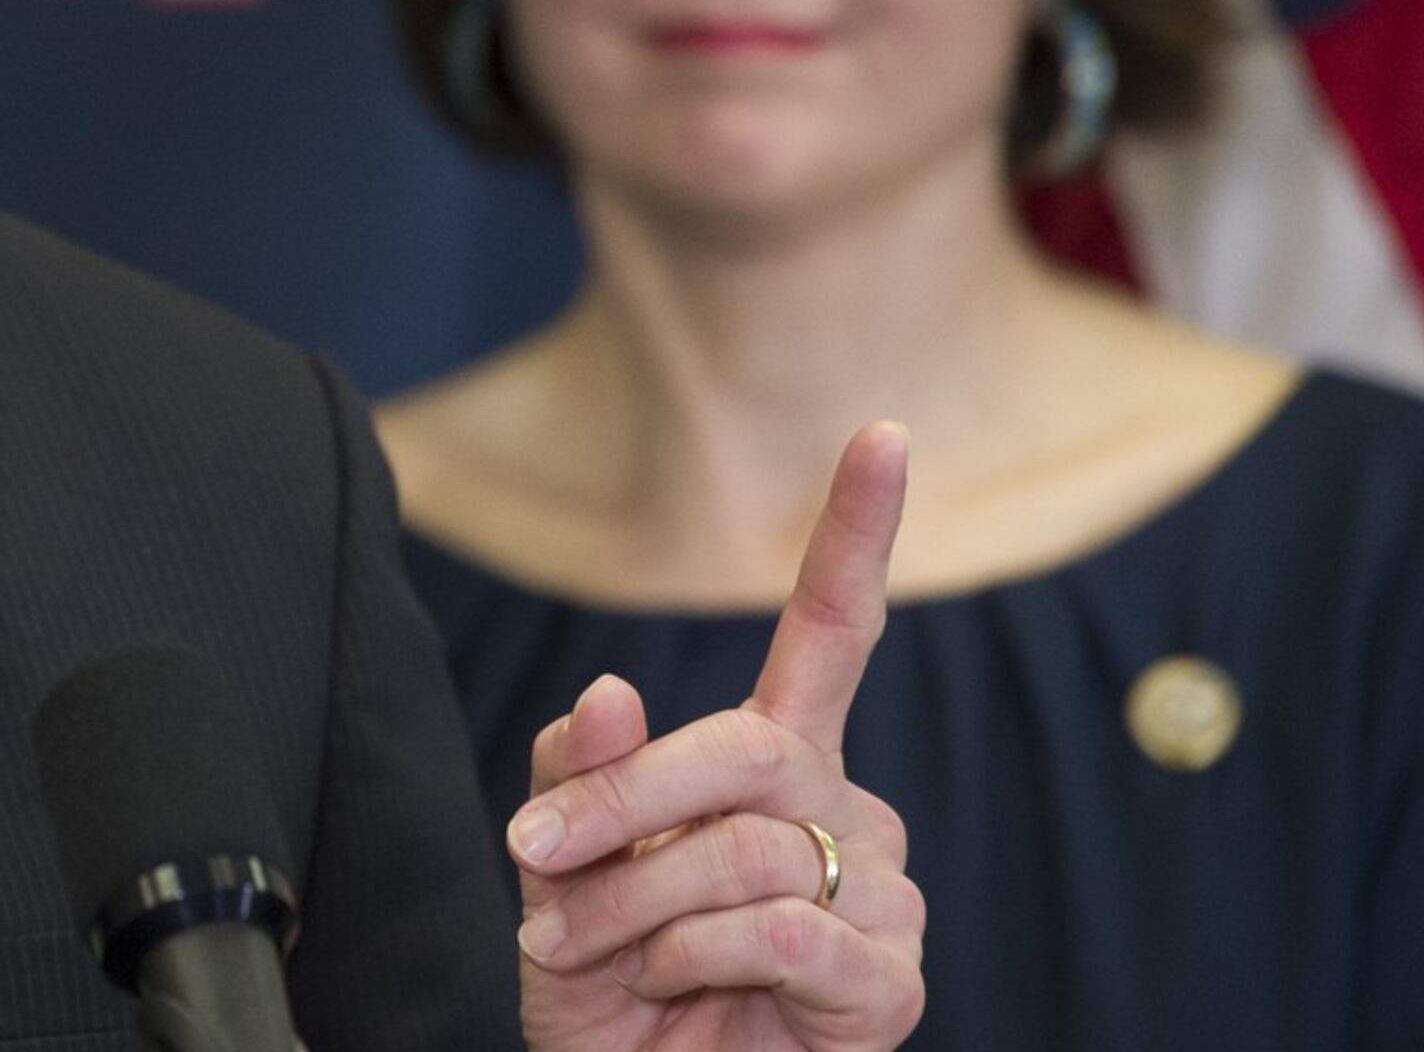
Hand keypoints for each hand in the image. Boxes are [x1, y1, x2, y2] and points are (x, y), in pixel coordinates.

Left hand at [504, 423, 926, 1050]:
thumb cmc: (608, 986)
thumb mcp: (558, 872)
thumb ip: (578, 780)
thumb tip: (605, 689)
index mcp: (776, 763)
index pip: (830, 633)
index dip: (856, 535)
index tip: (883, 433)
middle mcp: (846, 810)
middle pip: (745, 753)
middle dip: (622, 805)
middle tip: (531, 861)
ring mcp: (882, 894)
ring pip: (749, 852)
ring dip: (634, 906)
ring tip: (587, 952)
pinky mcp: (891, 981)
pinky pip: (783, 933)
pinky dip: (694, 959)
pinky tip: (674, 990)